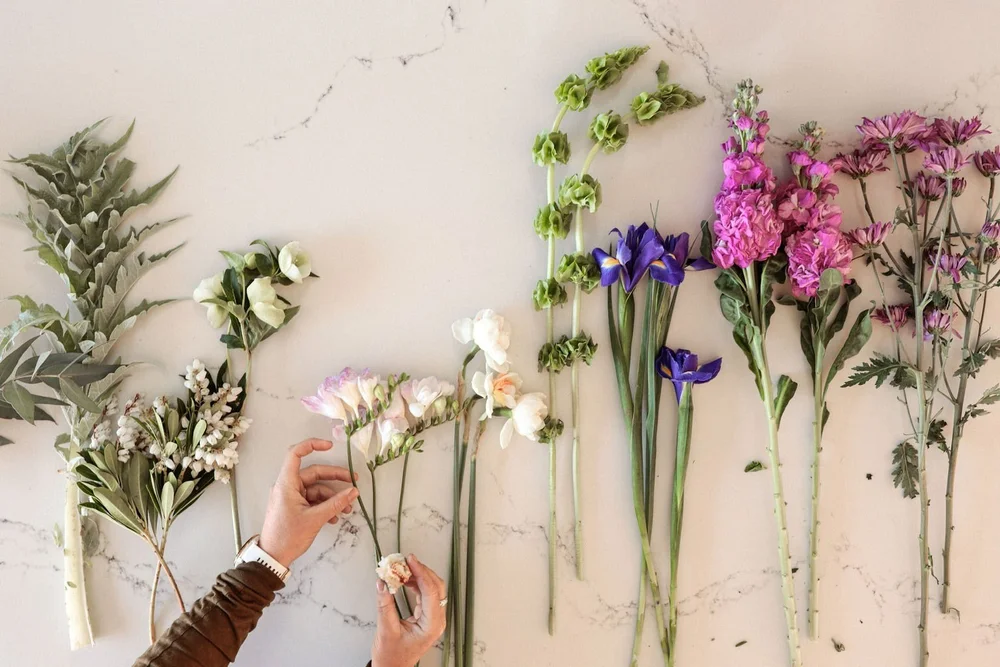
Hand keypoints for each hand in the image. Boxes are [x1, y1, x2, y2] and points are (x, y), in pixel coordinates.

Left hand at [259, 438, 358, 567]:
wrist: (273, 557)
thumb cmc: (288, 536)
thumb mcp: (315, 519)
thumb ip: (335, 503)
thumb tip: (353, 492)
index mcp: (287, 484)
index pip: (295, 454)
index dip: (312, 445)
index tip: (330, 446)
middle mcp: (288, 486)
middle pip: (314, 474)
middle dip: (335, 479)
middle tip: (353, 483)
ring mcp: (291, 497)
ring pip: (317, 489)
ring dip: (333, 497)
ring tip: (346, 510)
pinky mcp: (295, 507)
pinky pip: (313, 500)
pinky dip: (325, 505)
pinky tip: (335, 517)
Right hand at [371, 555, 446, 666]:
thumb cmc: (391, 656)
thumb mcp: (386, 630)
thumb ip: (384, 605)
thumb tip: (382, 583)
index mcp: (431, 625)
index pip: (431, 591)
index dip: (421, 572)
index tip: (410, 560)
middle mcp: (436, 621)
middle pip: (436, 587)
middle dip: (421, 571)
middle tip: (406, 561)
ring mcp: (433, 618)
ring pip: (432, 589)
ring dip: (418, 576)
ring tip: (403, 568)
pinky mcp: (427, 617)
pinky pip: (425, 595)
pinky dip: (416, 584)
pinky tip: (405, 579)